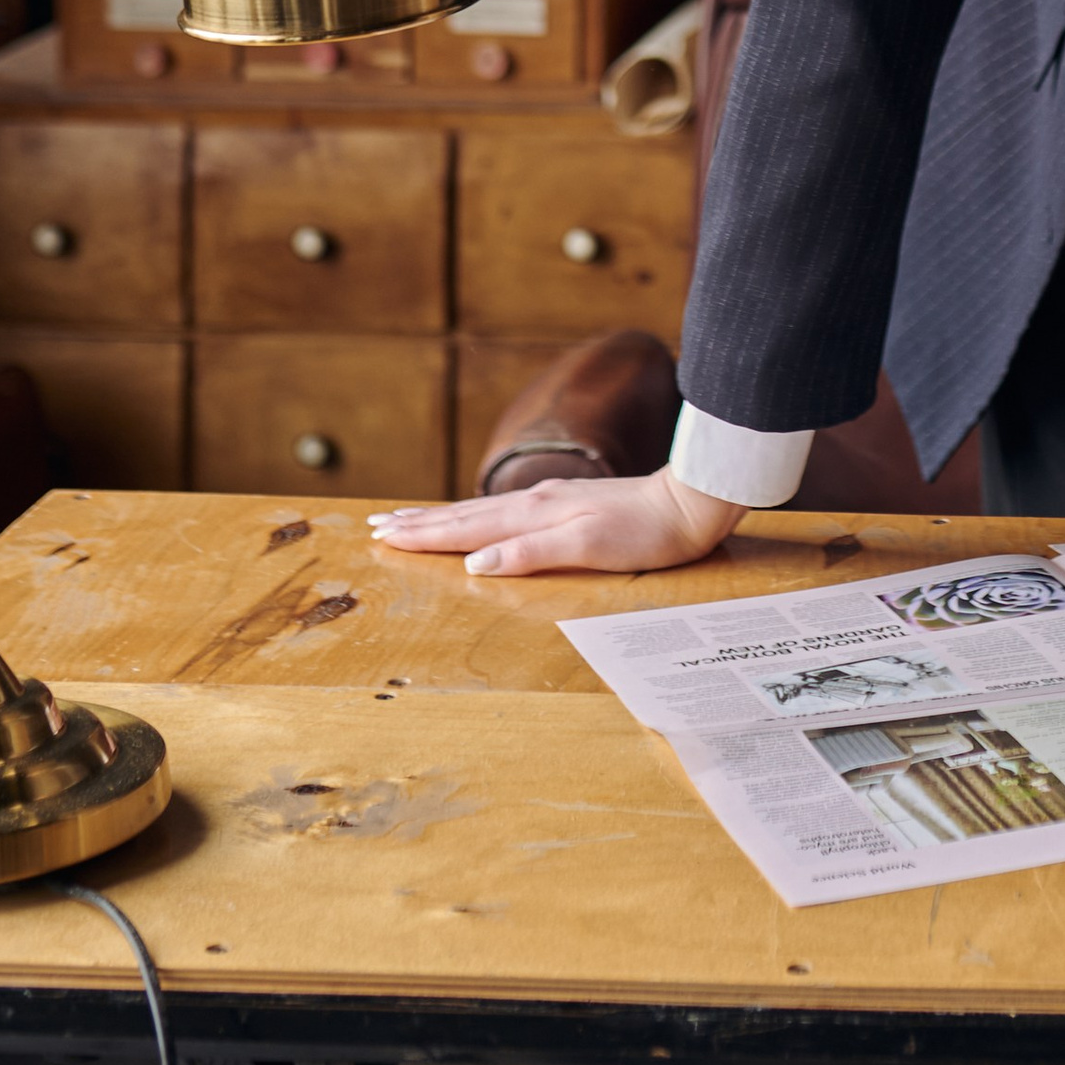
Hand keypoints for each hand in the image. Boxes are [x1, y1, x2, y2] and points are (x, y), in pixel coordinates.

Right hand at [366, 466, 746, 578]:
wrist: (688, 505)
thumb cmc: (643, 533)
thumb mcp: (588, 548)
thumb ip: (530, 552)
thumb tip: (474, 562)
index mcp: (533, 515)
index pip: (464, 528)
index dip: (422, 534)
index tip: (380, 534)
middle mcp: (535, 503)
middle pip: (464, 514)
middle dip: (419, 522)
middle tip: (376, 525)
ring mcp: (550, 501)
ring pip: (481, 510)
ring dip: (442, 517)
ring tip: (410, 519)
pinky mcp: (566, 506)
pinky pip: (503, 512)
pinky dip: (475, 517)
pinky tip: (476, 520)